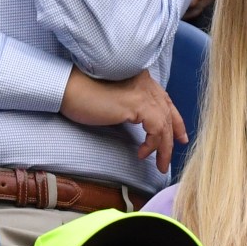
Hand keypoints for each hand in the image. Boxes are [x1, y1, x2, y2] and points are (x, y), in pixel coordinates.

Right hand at [61, 68, 186, 174]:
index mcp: (142, 81)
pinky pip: (156, 129)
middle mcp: (146, 84)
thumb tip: (139, 124)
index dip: (175, 120)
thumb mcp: (114, 102)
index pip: (165, 101)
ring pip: (164, 124)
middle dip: (174, 135)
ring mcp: (143, 93)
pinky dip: (152, 144)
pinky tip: (143, 153)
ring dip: (164, 148)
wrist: (67, 88)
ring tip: (159, 164)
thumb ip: (130, 107)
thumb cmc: (83, 95)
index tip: (180, 136)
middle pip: (169, 113)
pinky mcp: (138, 104)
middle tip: (176, 152)